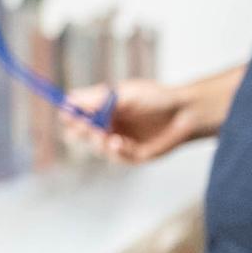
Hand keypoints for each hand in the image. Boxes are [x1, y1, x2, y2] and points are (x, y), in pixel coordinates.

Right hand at [63, 79, 200, 163]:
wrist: (185, 113)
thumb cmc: (156, 98)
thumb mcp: (124, 94)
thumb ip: (96, 99)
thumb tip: (69, 98)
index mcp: (103, 108)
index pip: (78, 114)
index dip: (70, 116)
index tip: (66, 115)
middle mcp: (108, 125)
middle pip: (82, 134)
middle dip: (81, 132)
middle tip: (85, 128)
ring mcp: (119, 141)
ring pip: (98, 148)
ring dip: (99, 143)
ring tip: (107, 137)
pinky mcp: (132, 155)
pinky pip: (117, 158)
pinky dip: (116, 151)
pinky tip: (119, 143)